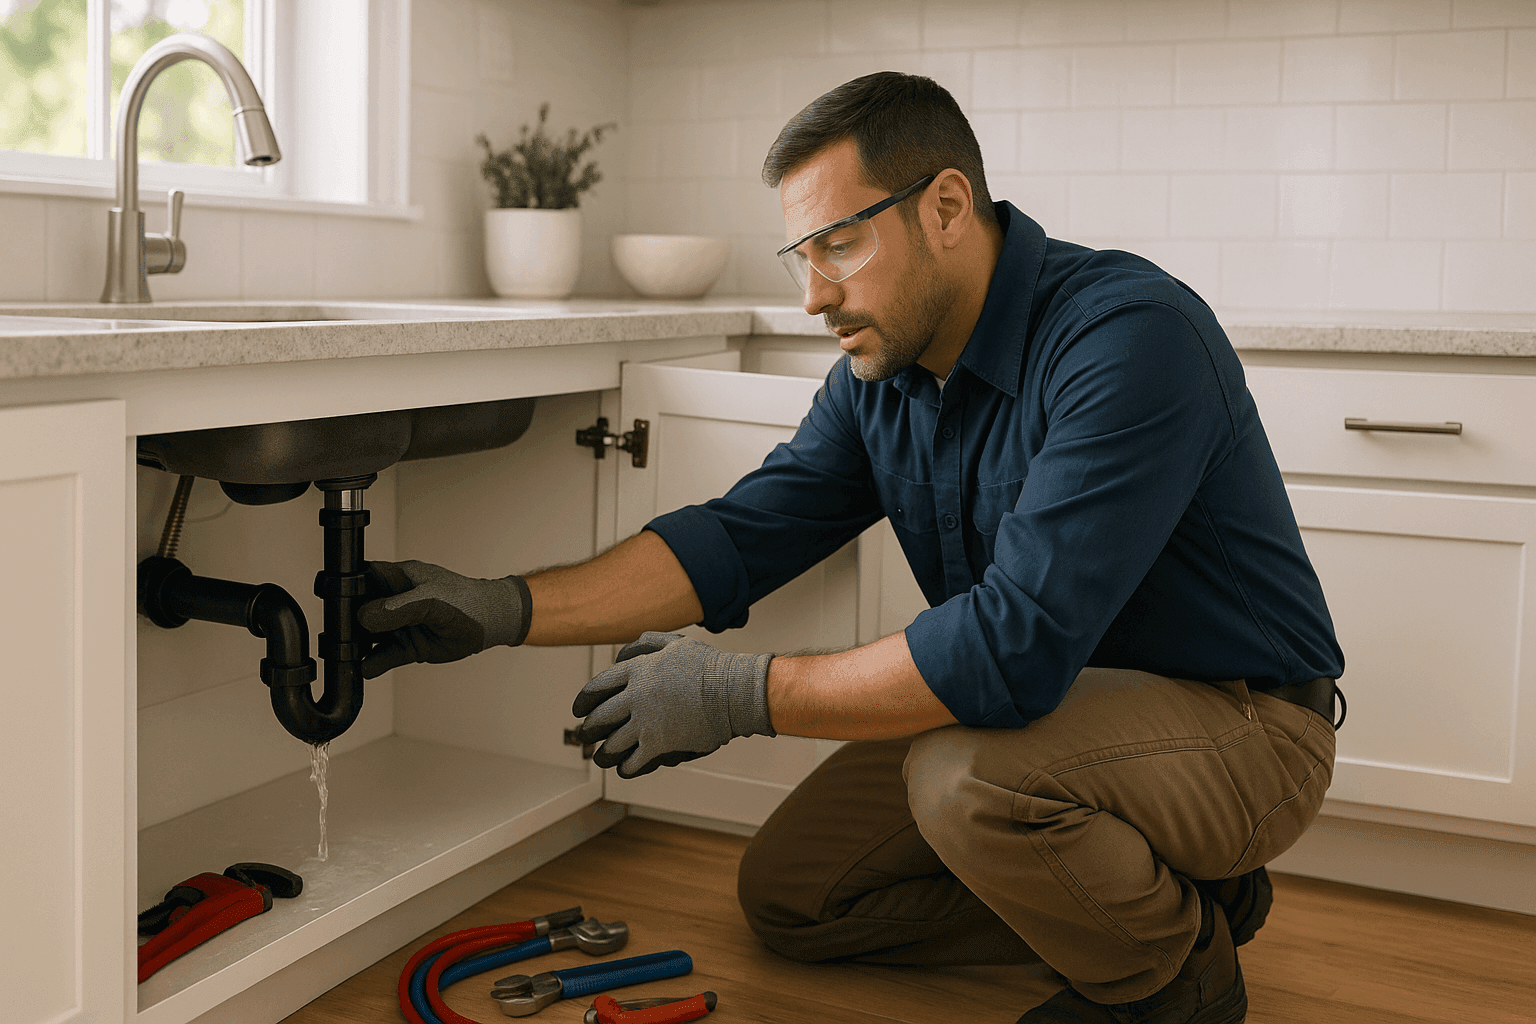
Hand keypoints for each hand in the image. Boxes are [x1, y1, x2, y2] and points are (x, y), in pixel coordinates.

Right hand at [356, 559, 530, 678]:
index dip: (347, 589)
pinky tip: (365, 669)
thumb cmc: (466, 601)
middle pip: (360, 610)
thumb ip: (398, 609)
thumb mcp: (430, 601)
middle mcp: (395, 601)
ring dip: (358, 645)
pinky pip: (385, 656)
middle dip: (349, 623)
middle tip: (340, 636)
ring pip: (370, 636)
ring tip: (348, 654)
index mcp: (398, 578)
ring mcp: (400, 624)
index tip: (335, 604)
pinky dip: (374, 663)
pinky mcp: (409, 646)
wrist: (491, 624)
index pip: (363, 579)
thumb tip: (365, 617)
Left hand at [571, 632, 774, 778]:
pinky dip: (626, 767)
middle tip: (585, 736)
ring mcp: (645, 722)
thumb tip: (624, 652)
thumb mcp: (675, 644)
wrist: (733, 691)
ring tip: (601, 758)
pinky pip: (633, 761)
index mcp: (636, 670)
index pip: (597, 687)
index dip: (583, 701)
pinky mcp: (658, 744)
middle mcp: (635, 696)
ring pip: (612, 744)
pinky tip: (626, 768)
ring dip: (603, 754)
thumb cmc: (708, 666)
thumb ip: (647, 644)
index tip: (579, 710)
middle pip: (600, 718)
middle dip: (589, 730)